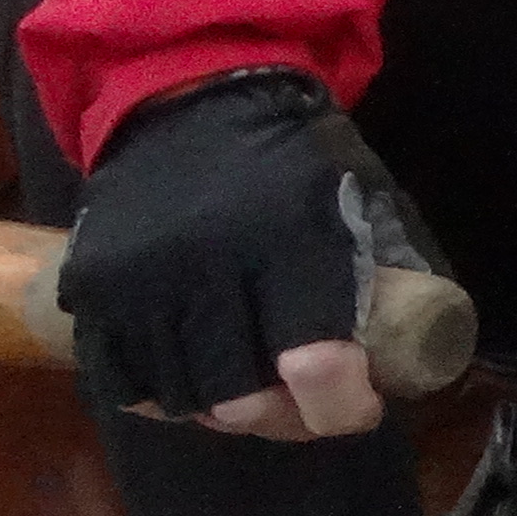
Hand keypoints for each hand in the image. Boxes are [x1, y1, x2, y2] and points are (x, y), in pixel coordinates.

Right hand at [64, 71, 449, 435]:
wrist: (187, 96)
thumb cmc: (290, 157)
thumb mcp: (361, 195)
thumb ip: (391, 271)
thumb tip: (423, 353)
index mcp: (292, 242)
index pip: (316, 365)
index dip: (343, 408)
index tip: (361, 407)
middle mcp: (210, 266)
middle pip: (243, 401)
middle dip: (287, 419)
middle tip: (305, 404)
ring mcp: (141, 280)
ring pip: (184, 401)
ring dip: (226, 412)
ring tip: (253, 391)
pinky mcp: (93, 287)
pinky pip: (124, 382)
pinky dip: (162, 397)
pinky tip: (194, 380)